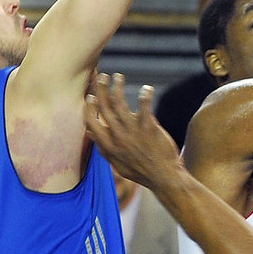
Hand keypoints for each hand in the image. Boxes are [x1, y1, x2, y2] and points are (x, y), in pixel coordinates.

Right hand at [84, 73, 180, 189]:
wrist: (162, 177)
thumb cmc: (140, 170)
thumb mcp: (116, 162)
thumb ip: (103, 147)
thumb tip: (91, 133)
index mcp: (108, 145)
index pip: (92, 122)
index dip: (89, 108)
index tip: (90, 96)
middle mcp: (117, 136)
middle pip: (105, 107)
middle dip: (101, 89)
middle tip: (102, 76)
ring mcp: (132, 131)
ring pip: (120, 103)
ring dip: (117, 87)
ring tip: (118, 76)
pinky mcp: (148, 128)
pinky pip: (144, 108)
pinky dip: (145, 96)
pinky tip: (147, 88)